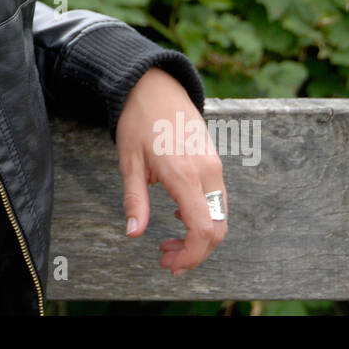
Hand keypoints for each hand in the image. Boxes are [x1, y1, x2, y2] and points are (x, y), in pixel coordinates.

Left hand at [115, 67, 226, 275]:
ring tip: (168, 243)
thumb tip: (133, 233)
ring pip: (220, 216)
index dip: (190, 256)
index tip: (169, 264)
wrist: (154, 84)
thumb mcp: (129, 162)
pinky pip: (217, 199)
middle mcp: (207, 171)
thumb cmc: (137, 120)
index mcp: (185, 174)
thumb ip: (134, 200)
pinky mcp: (214, 160)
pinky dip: (203, 217)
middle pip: (218, 229)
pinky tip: (177, 216)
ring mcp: (214, 165)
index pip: (203, 230)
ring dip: (199, 236)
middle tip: (166, 259)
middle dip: (195, 252)